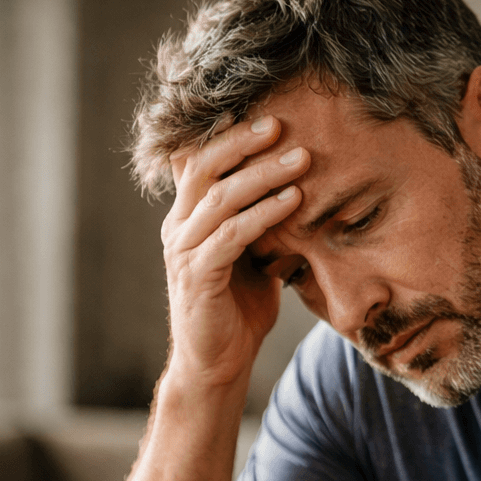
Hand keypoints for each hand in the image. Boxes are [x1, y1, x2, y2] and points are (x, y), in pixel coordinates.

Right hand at [161, 115, 310, 386]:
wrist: (217, 365)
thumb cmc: (238, 312)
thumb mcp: (251, 258)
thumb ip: (260, 225)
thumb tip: (298, 190)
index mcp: (188, 218)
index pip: (200, 161)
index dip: (228, 134)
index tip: (269, 115)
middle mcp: (179, 228)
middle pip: (204, 167)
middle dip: (243, 141)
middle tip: (282, 123)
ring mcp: (184, 252)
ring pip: (220, 198)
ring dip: (264, 175)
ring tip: (301, 159)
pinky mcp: (198, 277)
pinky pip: (231, 235)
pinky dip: (263, 215)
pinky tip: (293, 201)